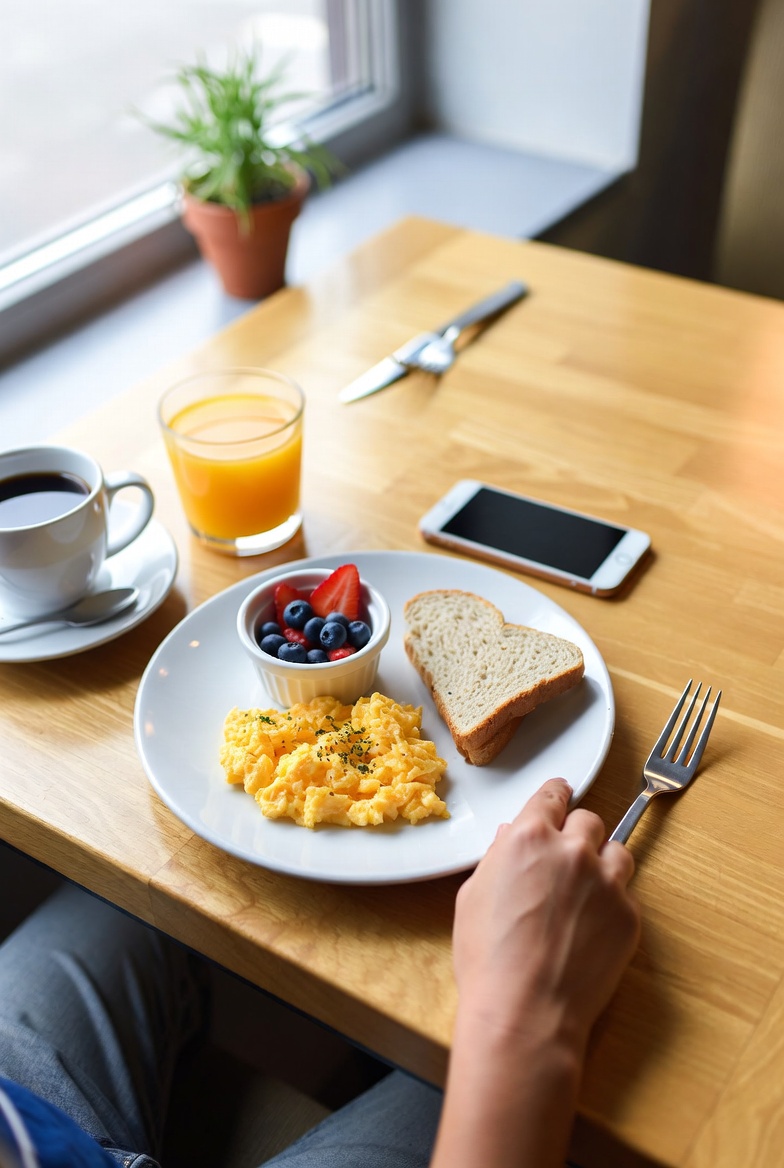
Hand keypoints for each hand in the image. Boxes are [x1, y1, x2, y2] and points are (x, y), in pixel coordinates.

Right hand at [453, 777, 639, 1053]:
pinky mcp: (629, 917)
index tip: (560, 796)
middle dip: (577, 835)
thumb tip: (511, 839)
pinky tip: (590, 930)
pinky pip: (626, 896)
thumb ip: (498, 857)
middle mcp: (573, 850)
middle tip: (565, 861)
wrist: (524, 1012)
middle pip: (589, 820)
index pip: (552, 795)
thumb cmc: (488, 958)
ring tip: (585, 892)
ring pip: (617, 852)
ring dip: (602, 863)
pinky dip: (612, 905)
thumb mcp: (473, 896)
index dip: (555, 796)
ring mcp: (606, 883)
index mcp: (529, 837)